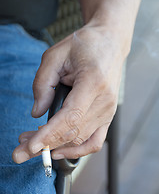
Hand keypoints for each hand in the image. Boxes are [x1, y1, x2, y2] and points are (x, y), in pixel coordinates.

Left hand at [12, 25, 126, 162]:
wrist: (110, 43)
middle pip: (73, 133)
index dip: (50, 134)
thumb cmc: (84, 45)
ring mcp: (109, 111)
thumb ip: (43, 83)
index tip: (30, 147)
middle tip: (20, 151)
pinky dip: (77, 150)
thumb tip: (37, 113)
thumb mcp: (55, 55)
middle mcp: (105, 101)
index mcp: (93, 82)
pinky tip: (60, 151)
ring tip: (33, 145)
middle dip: (45, 145)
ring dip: (56, 147)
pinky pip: (94, 141)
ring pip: (81, 140)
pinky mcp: (108, 115)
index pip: (70, 117)